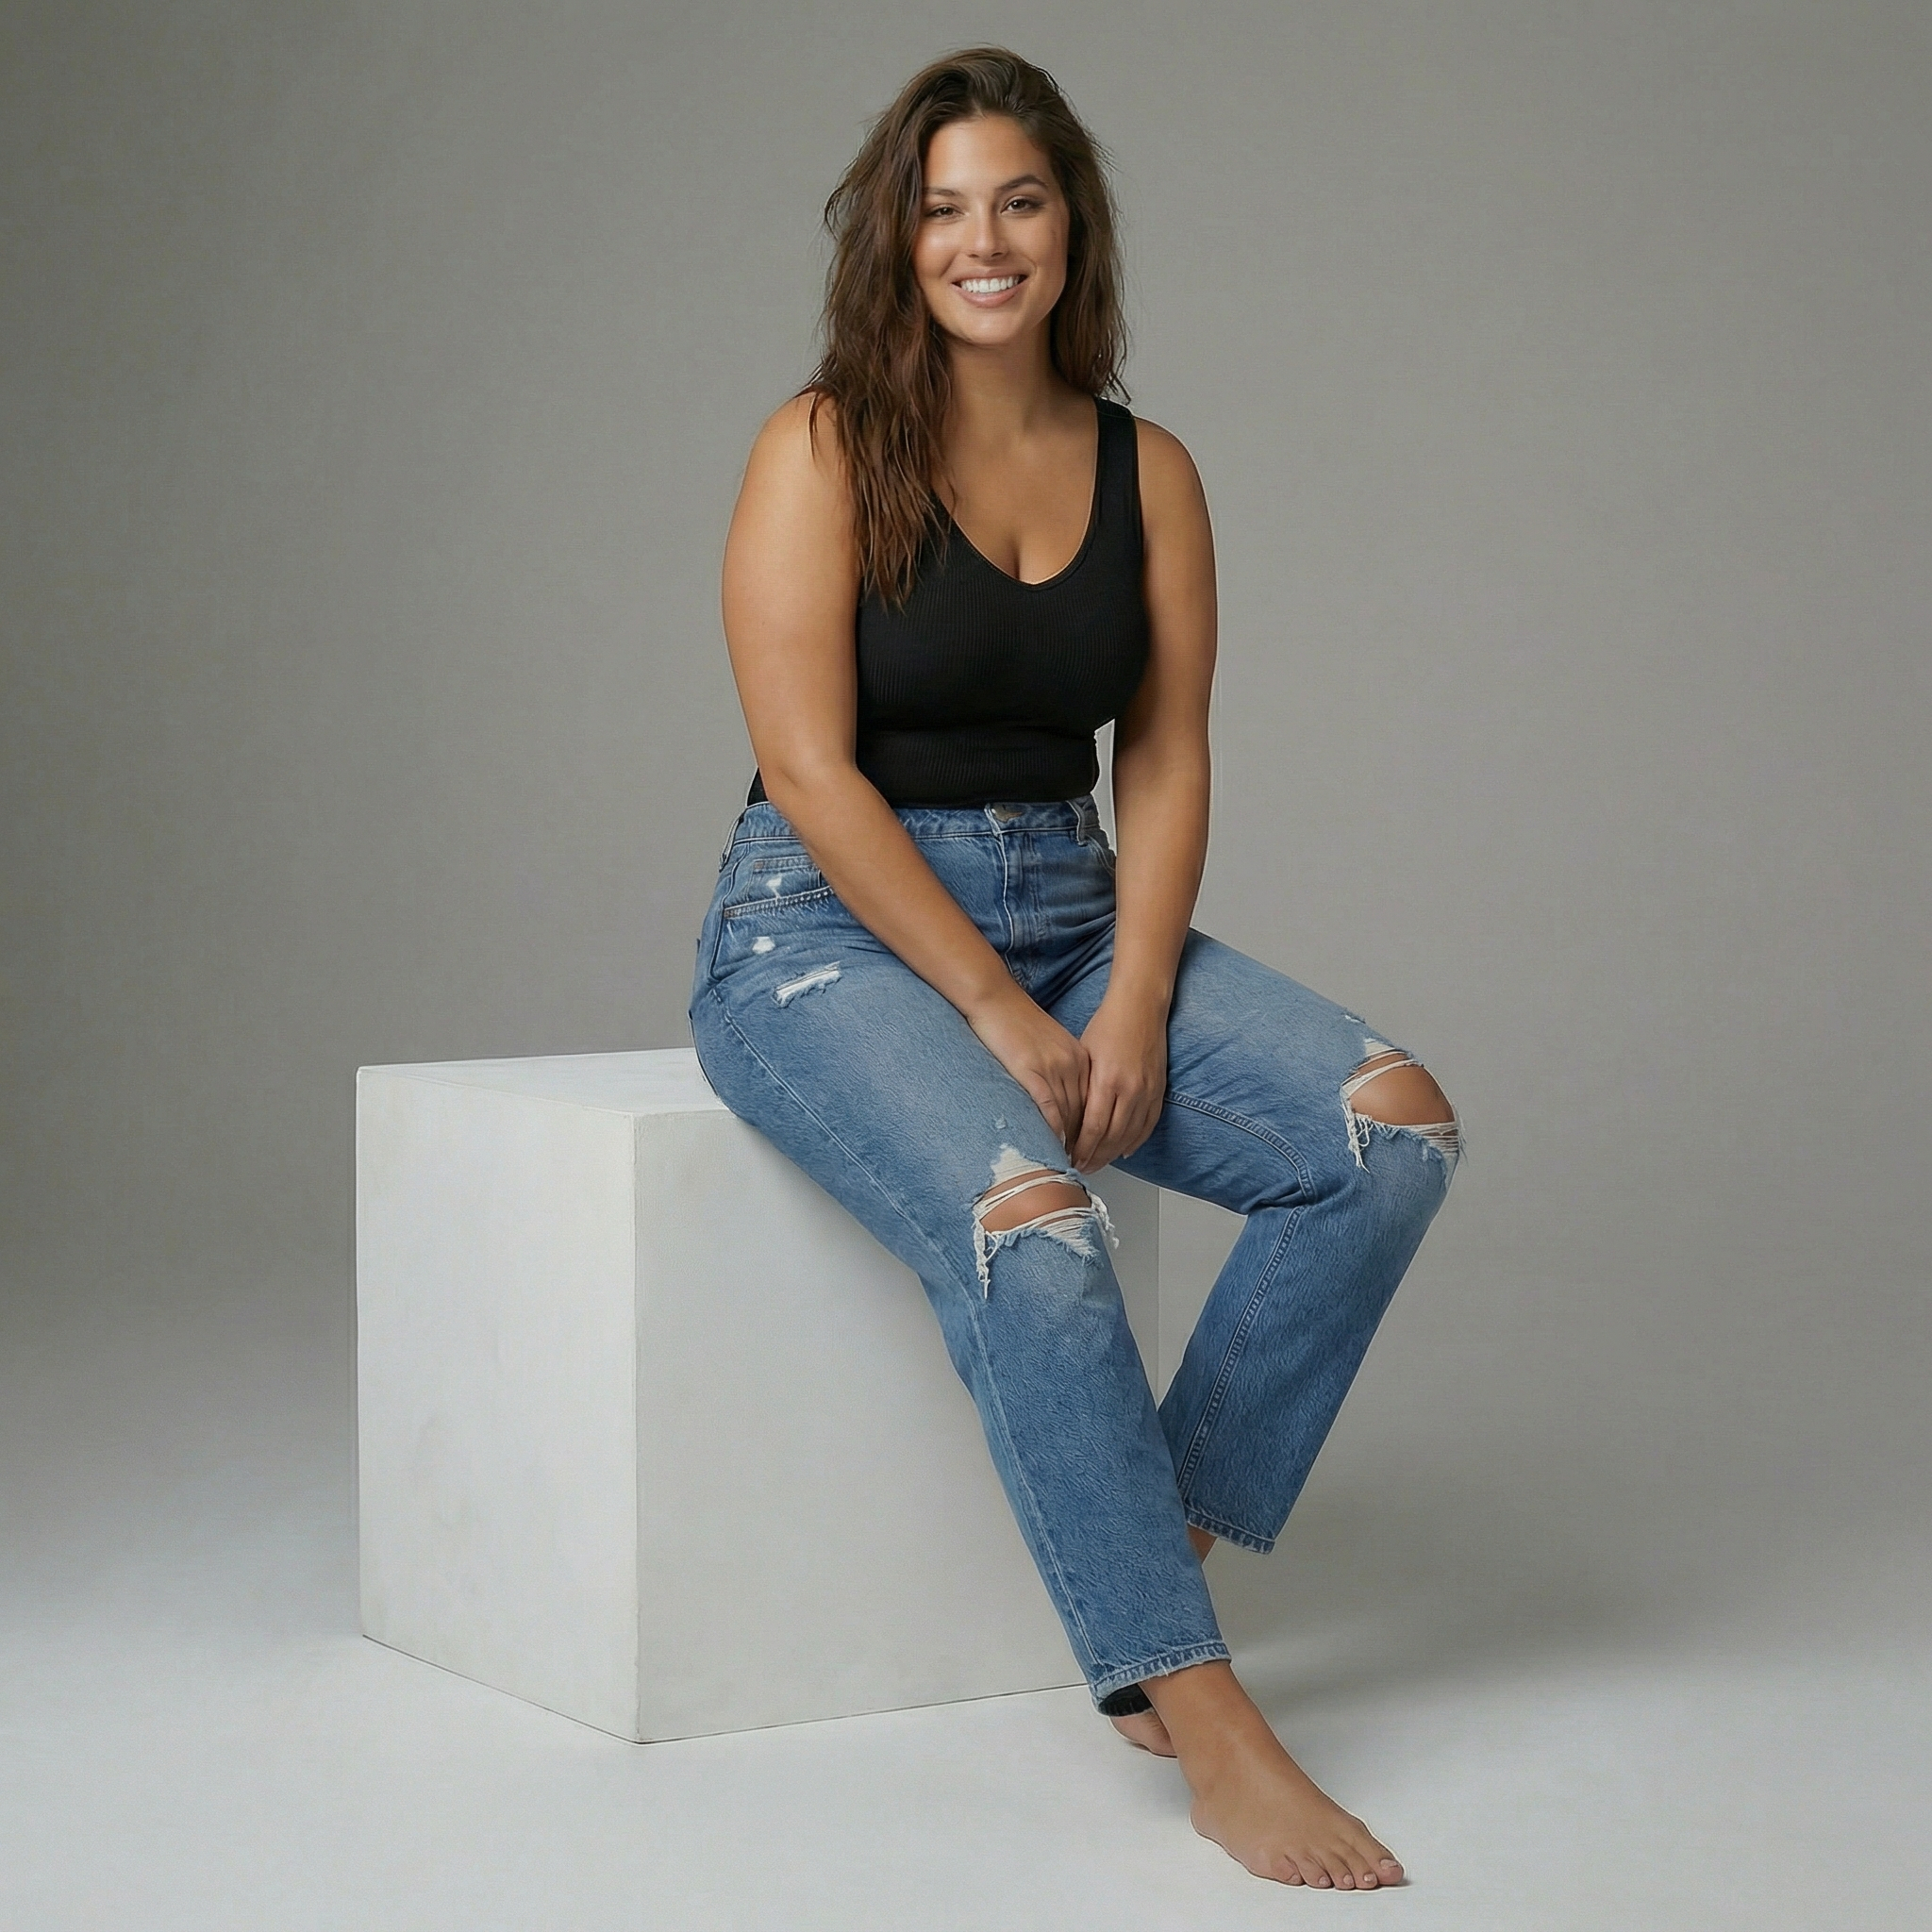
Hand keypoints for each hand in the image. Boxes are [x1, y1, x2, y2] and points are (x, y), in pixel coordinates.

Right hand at [964, 985, 1090, 1154]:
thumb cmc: (1015, 1022)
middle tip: (1082, 1165)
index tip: (1090, 1149)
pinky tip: (1052, 1146)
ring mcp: (1054, 1068)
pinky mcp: (1032, 1071)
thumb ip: (1059, 1070)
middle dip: (1085, 1142)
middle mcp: (1073, 1064)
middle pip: (1085, 1113)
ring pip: (1069, 1115)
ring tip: (1066, 1164)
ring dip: (1070, 1143)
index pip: (1093, 1102)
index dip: (1092, 1129)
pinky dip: (1053, 1131)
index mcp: (1080, 1058)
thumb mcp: (1048, 1045)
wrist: (995, 1000)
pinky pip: (1049, 1109)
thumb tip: (1059, 1098)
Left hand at [1070, 995, 1168, 1171]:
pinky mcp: (1159, 1089)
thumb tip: (1066, 1117)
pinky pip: (1149, 1124)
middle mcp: (1131, 1089)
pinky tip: (1124, 1150)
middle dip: (1096, 1156)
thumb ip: (1080, 1088)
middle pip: (1113, 1137)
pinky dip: (1136, 1141)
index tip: (1071, 1158)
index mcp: (1108, 1080)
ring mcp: (1148, 1091)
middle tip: (1082, 1167)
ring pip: (1131, 1135)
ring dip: (1114, 1153)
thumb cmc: (1108, 1026)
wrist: (1140, 1008)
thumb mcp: (1084, 1055)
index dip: (1082, 1148)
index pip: (1094, 1127)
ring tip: (1099, 1163)